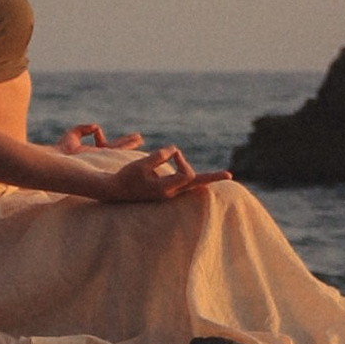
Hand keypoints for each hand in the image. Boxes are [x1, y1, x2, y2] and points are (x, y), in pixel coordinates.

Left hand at [54, 124, 143, 153]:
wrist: (58, 157)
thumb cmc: (62, 148)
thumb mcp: (73, 134)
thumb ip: (84, 129)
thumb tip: (97, 128)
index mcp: (94, 152)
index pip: (107, 146)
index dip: (107, 139)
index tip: (101, 132)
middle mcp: (101, 155)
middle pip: (117, 148)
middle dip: (128, 143)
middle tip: (139, 138)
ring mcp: (103, 157)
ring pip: (120, 150)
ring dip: (130, 144)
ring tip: (140, 138)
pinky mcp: (104, 156)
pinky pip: (117, 150)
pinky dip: (127, 145)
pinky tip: (134, 141)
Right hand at [93, 142, 228, 202]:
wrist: (115, 191)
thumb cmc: (126, 177)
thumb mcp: (141, 164)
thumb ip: (158, 157)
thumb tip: (174, 149)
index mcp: (165, 188)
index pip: (186, 174)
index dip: (182, 160)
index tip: (173, 152)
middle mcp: (170, 193)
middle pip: (196, 184)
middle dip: (212, 178)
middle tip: (229, 174)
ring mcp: (168, 194)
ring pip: (191, 185)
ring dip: (203, 178)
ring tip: (221, 175)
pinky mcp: (164, 192)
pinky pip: (184, 186)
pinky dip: (193, 180)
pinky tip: (202, 179)